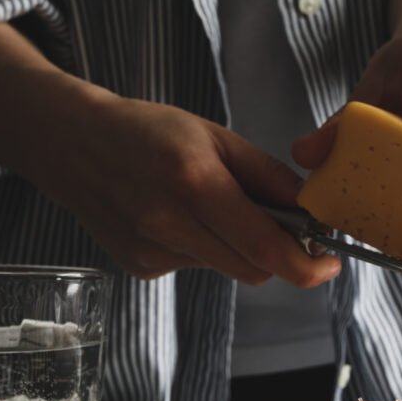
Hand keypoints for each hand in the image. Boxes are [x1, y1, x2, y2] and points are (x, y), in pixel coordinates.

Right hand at [40, 94, 340, 283]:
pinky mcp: (141, 268)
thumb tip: (310, 210)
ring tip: (206, 206)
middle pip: (253, 269)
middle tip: (277, 225)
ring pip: (226, 268)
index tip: (329, 261)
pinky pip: (196, 266)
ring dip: (234, 246)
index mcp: (195, 183)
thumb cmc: (147, 131)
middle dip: (275, 252)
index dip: (306, 265)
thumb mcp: (215, 137)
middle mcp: (170, 224)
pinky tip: (174, 216)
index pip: (265, 248)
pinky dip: (202, 247)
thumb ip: (267, 177)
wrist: (72, 144)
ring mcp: (152, 252)